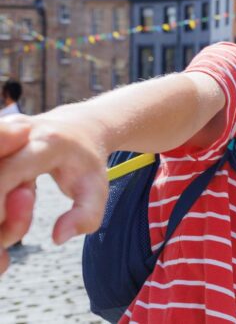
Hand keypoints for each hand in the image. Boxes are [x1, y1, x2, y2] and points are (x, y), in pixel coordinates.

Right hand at [0, 114, 107, 263]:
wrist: (81, 127)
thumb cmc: (86, 164)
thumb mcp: (96, 189)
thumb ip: (86, 215)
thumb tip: (58, 238)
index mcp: (47, 144)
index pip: (6, 174)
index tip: (4, 230)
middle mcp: (20, 129)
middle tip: (7, 229)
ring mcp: (5, 127)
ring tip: (16, 207)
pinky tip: (6, 205)